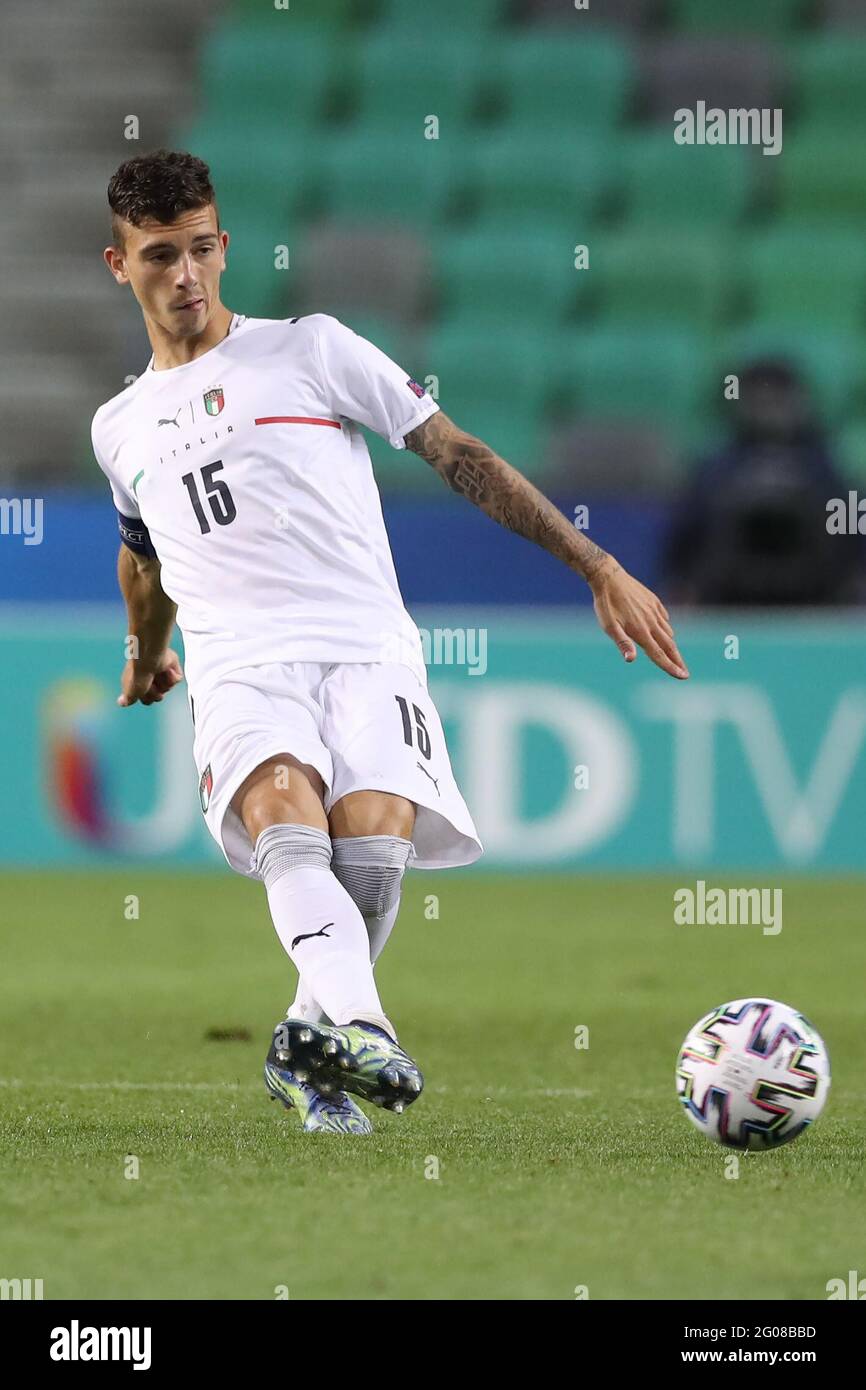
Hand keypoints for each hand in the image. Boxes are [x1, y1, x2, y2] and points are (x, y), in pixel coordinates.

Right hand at [117, 648, 183, 706]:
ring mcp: (160, 672)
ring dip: (163, 683)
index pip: (147, 700)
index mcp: (138, 683)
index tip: (142, 692)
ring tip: (157, 674)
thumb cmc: (138, 674)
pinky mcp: (172, 666)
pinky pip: (177, 679)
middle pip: (158, 697)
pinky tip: (166, 670)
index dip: (147, 698)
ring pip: (167, 688)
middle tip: (151, 684)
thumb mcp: (130, 692)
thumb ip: (128, 699)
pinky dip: (172, 676)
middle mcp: (149, 678)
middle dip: (156, 693)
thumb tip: (121, 702)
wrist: (149, 658)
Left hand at [589, 559, 688, 679]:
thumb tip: (631, 660)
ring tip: (672, 654)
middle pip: (669, 646)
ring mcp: (654, 610)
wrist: (609, 577)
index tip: (683, 676)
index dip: (671, 667)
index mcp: (641, 631)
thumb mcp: (609, 626)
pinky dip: (666, 627)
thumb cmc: (606, 605)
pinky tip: (664, 629)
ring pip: (667, 631)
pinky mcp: (654, 601)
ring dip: (671, 644)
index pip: (659, 654)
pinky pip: (664, 617)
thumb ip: (622, 643)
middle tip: (685, 673)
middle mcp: (651, 622)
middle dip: (677, 661)